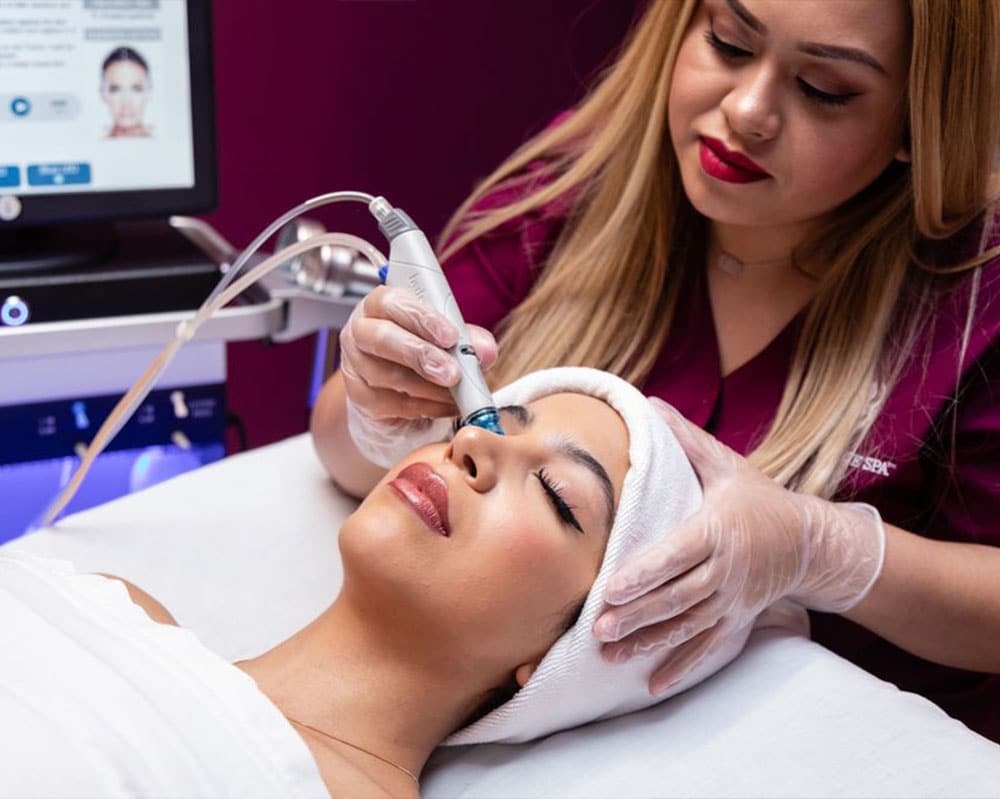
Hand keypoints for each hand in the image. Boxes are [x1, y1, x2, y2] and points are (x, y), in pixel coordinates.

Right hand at [339, 285, 497, 466]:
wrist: (399, 386)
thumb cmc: (422, 347)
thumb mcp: (446, 337)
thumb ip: (466, 338)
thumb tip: (486, 350)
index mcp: (380, 304)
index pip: (393, 302)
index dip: (422, 318)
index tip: (451, 336)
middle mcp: (360, 331)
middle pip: (382, 338)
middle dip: (421, 355)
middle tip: (453, 373)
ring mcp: (355, 365)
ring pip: (387, 376)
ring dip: (429, 388)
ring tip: (457, 393)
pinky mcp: (360, 397)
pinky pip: (391, 404)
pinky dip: (425, 407)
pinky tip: (445, 406)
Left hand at [593, 397, 884, 694]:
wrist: (809, 540)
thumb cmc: (757, 497)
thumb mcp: (726, 465)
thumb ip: (685, 439)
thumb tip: (648, 401)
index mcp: (716, 530)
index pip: (677, 555)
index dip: (645, 573)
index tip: (612, 587)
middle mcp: (724, 570)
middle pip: (677, 597)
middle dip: (637, 614)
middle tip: (599, 629)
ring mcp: (731, 600)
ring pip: (686, 626)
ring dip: (649, 643)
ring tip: (610, 655)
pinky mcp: (736, 619)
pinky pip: (708, 648)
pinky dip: (681, 667)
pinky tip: (652, 685)